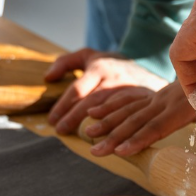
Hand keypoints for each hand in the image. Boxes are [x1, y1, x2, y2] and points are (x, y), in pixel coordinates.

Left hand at [46, 48, 167, 134]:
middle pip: (91, 101)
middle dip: (74, 118)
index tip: (52, 120)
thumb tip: (48, 78)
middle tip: (60, 130)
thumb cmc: (110, 64)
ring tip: (80, 138)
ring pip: (109, 111)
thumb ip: (65, 63)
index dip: (64, 105)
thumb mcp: (88, 56)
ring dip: (94, 127)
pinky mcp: (142, 102)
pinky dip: (114, 130)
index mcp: (100, 68)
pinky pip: (126, 118)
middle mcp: (114, 79)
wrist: (147, 64)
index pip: (78, 88)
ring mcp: (129, 91)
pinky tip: (103, 139)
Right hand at [83, 82, 195, 156]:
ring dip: (107, 122)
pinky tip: (92, 111)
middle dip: (114, 137)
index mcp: (181, 108)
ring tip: (88, 134)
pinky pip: (127, 99)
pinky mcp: (152, 94)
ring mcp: (156, 96)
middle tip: (96, 151)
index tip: (121, 151)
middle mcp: (164, 101)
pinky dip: (109, 105)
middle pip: (136, 121)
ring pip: (127, 110)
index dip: (138, 139)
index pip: (156, 127)